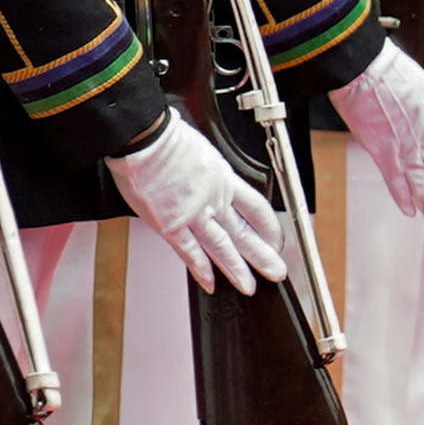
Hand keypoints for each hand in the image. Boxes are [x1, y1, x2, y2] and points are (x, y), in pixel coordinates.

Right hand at [111, 115, 294, 294]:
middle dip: (262, 255)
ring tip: (249, 286)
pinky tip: (211, 283)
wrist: (147, 137)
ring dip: (237, 269)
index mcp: (224, 179)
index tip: (276, 239)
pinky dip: (201, 270)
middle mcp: (214, 199)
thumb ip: (208, 174)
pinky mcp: (171, 225)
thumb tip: (208, 181)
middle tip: (276, 271)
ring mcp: (194, 214)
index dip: (270, 227)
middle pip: (244, 232)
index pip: (257, 209)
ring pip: (222, 247)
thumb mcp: (203, 152)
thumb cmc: (168, 138)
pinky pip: (189, 252)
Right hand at [334, 41, 423, 219]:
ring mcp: (405, 144)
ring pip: (422, 178)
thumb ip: (422, 103)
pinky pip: (395, 179)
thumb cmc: (388, 67)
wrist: (366, 67)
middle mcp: (423, 132)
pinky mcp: (383, 150)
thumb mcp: (419, 83)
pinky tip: (409, 210)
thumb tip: (421, 111)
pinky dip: (402, 196)